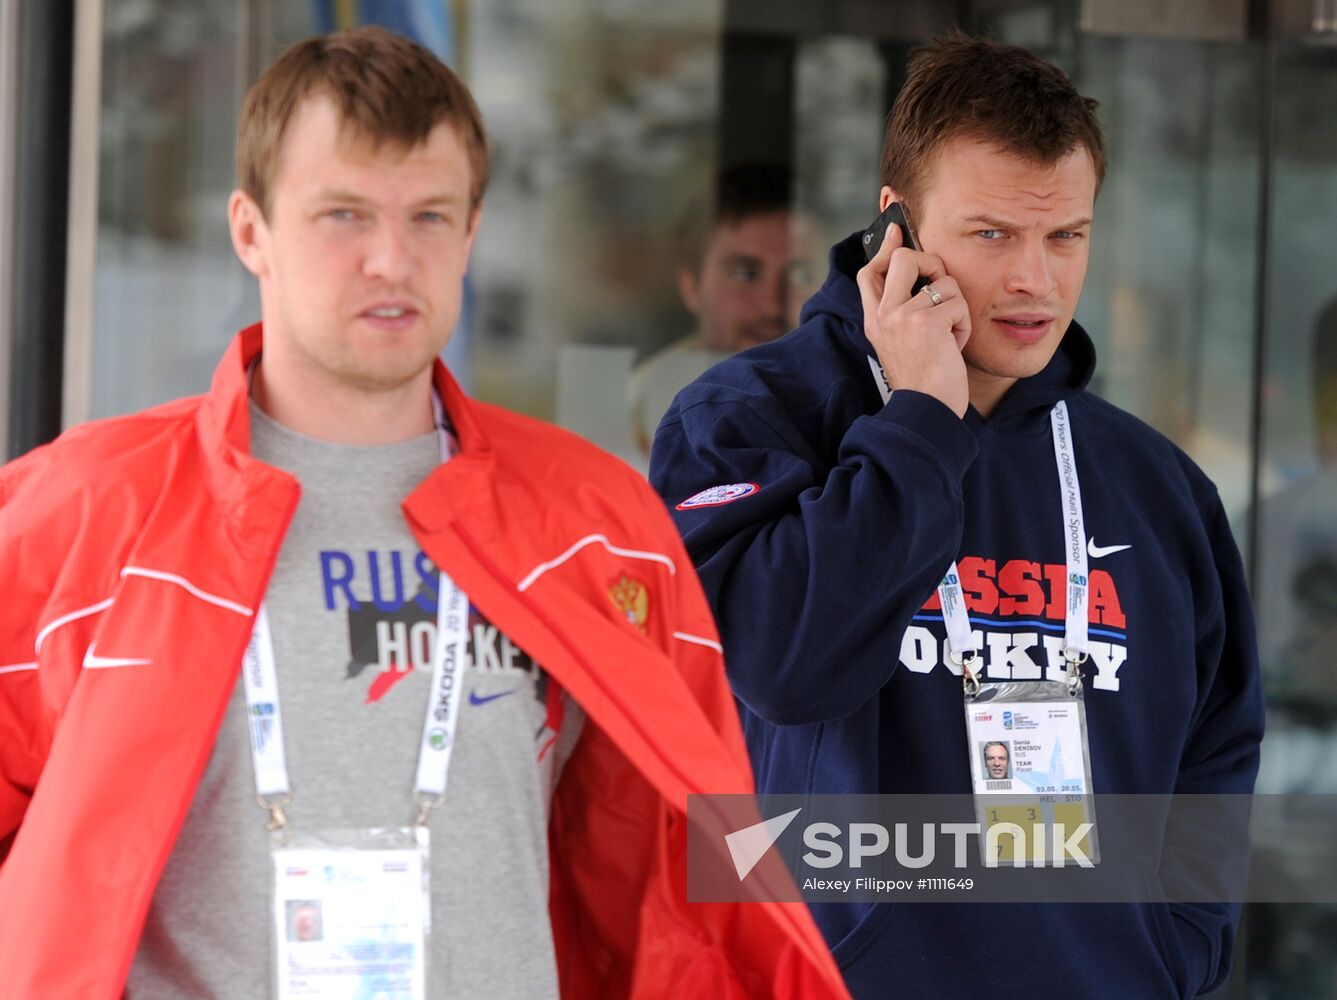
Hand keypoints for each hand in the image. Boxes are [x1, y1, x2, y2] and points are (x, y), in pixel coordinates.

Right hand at [856, 222, 970, 417]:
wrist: (926, 410)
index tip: (896, 231)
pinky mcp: (927, 323)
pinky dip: (963, 326)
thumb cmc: (921, 379)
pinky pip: (958, 304)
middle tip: (939, 286)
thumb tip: (914, 273)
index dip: (885, 248)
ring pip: (943, 282)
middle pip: (904, 258)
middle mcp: (883, 314)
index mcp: (874, 319)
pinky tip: (954, 347)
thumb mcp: (900, 342)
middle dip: (931, 263)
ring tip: (948, 336)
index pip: (869, 271)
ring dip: (956, 307)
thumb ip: (901, 309)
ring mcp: (902, 317)